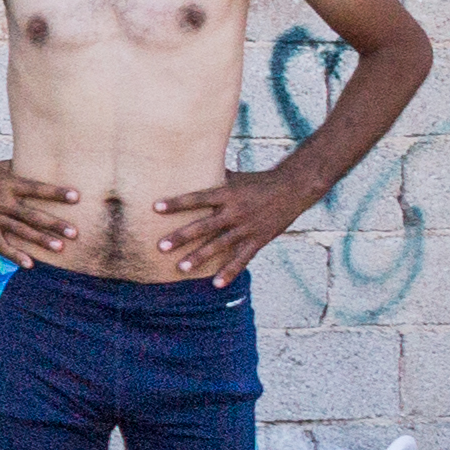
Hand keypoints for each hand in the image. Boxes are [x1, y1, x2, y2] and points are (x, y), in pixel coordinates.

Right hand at [0, 160, 82, 265]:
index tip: (76, 197)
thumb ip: (23, 168)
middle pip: (32, 215)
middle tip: (73, 232)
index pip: (36, 189)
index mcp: (9, 184)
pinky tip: (30, 264)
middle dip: (54, 224)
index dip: (56, 193)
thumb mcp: (1, 166)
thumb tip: (45, 161)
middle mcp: (2, 202)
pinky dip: (15, 255)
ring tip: (60, 248)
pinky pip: (1, 245)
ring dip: (41, 240)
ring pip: (20, 231)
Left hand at [144, 170, 306, 281]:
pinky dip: (230, 272)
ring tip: (181, 268)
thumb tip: (187, 164)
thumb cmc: (258, 181)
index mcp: (227, 193)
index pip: (197, 198)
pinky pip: (242, 259)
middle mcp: (235, 212)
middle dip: (181, 237)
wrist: (293, 189)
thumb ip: (212, 176)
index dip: (177, 203)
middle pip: (204, 226)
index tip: (155, 208)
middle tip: (160, 246)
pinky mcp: (258, 240)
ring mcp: (247, 228)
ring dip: (199, 257)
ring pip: (219, 245)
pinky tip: (216, 284)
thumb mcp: (235, 177)